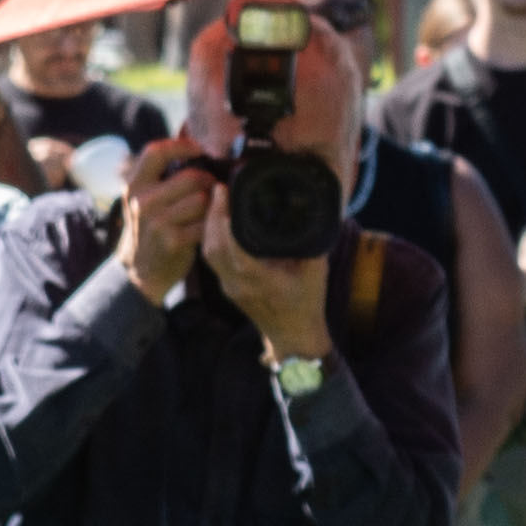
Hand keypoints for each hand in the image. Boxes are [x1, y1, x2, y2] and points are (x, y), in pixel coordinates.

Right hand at [119, 137, 215, 299]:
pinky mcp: (174, 241)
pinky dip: (212, 224)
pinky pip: (206, 223)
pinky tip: (208, 226)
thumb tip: (193, 152)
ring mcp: (158, 222)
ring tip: (210, 208)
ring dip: (213, 203)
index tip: (197, 149)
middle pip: (191, 177)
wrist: (139, 271)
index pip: (156, 152)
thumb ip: (157, 177)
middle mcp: (143, 201)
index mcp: (134, 186)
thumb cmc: (147, 229)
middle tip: (213, 186)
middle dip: (208, 181)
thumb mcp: (141, 199)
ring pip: (202, 200)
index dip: (181, 145)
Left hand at [204, 186, 335, 356]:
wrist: (294, 337)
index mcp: (261, 280)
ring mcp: (230, 287)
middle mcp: (239, 284)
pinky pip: (211, 259)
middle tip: (218, 189)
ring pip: (208, 253)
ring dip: (209, 225)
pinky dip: (211, 237)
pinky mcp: (226, 287)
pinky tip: (217, 220)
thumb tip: (312, 207)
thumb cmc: (307, 302)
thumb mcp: (316, 270)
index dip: (227, 223)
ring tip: (216, 200)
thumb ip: (312, 240)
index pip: (236, 250)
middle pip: (214, 248)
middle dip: (213, 216)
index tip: (226, 195)